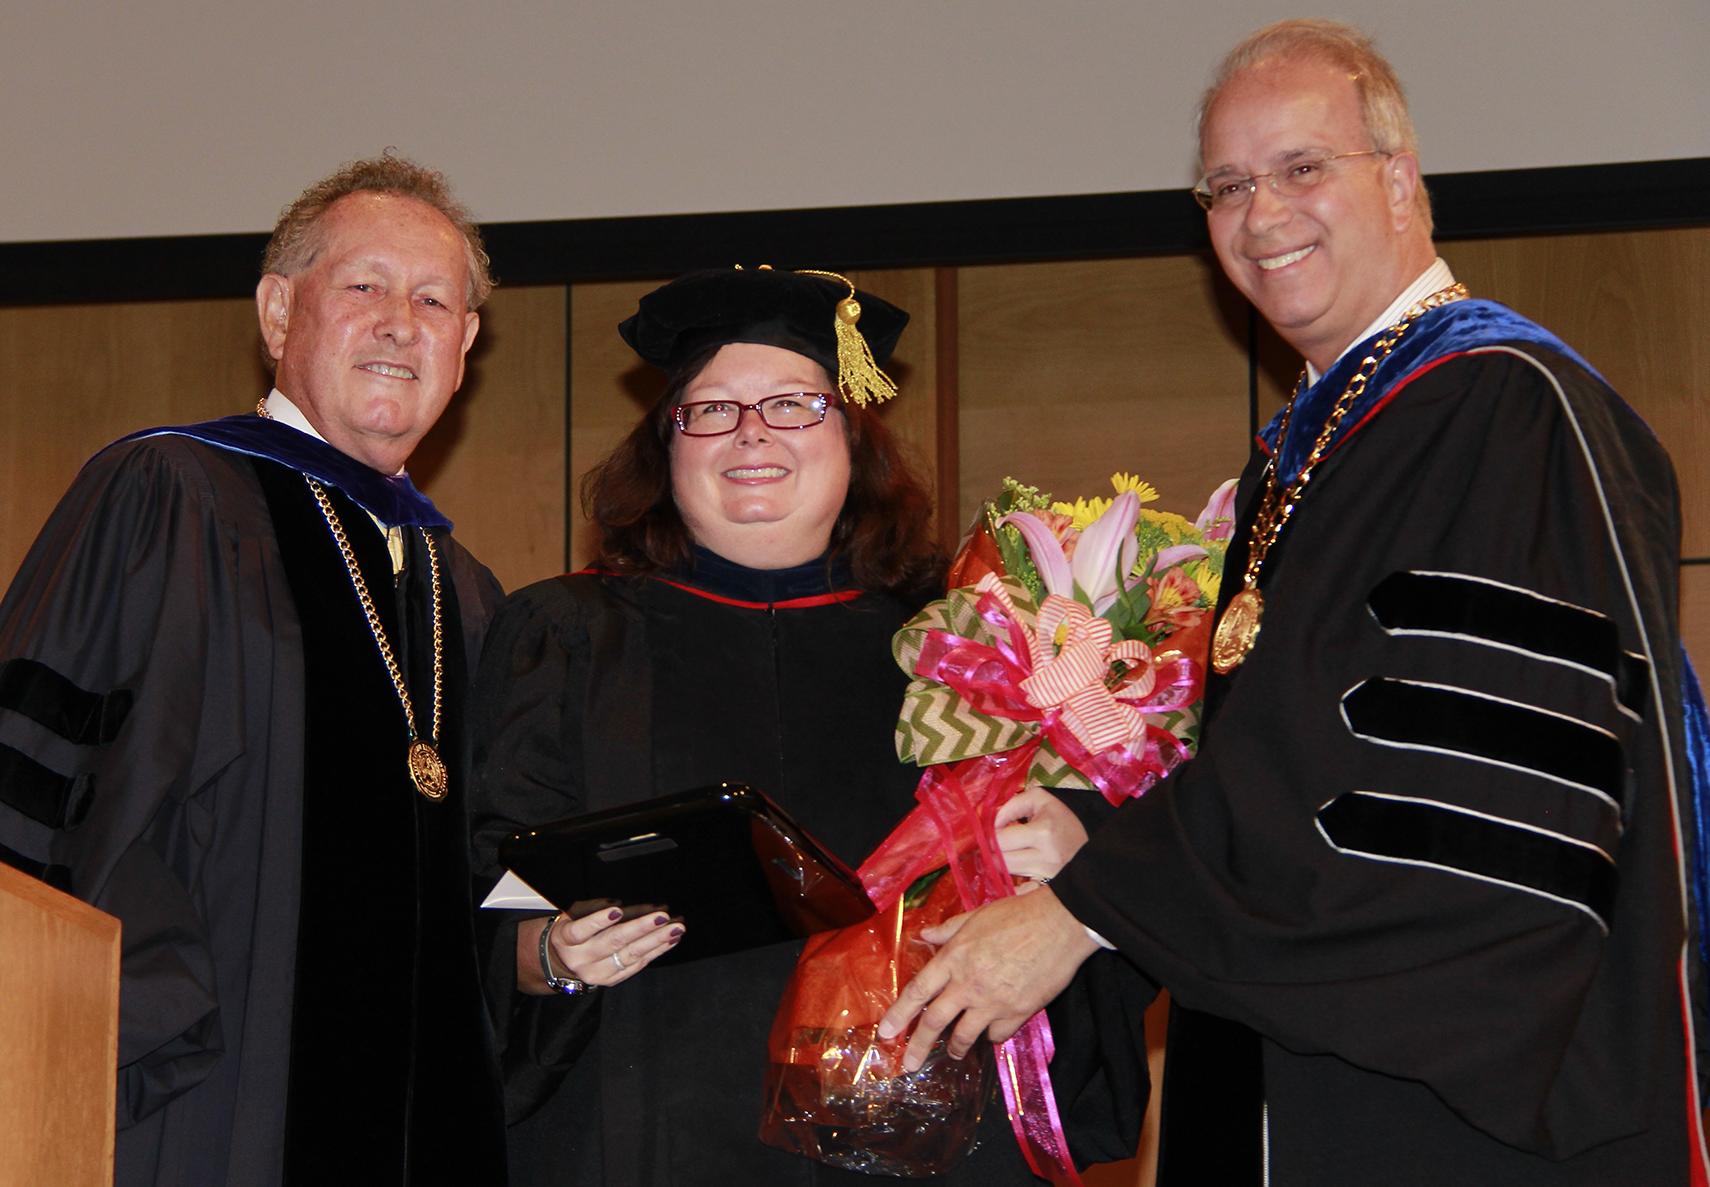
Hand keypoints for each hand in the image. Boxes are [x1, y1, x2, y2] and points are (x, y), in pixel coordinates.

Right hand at [517, 904, 683, 994]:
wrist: (562, 962)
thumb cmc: (572, 930)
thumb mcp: (574, 915)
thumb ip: (594, 908)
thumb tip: (622, 906)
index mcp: (567, 939)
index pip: (581, 930)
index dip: (599, 920)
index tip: (617, 910)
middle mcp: (581, 959)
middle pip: (612, 942)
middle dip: (641, 928)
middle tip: (663, 916)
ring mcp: (597, 973)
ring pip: (629, 956)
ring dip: (656, 941)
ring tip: (675, 928)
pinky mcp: (611, 980)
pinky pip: (636, 965)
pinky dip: (656, 951)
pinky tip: (669, 940)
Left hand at [876, 888, 1098, 1070]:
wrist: (1060, 924)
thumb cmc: (1017, 914)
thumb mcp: (976, 916)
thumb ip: (948, 930)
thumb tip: (924, 935)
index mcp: (954, 958)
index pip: (918, 992)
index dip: (899, 1015)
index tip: (886, 1034)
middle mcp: (968, 984)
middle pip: (935, 1022)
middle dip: (918, 1046)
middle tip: (909, 1065)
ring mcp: (993, 1002)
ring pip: (965, 1036)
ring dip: (957, 1048)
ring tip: (954, 1054)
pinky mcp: (1018, 1012)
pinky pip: (998, 1035)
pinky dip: (993, 1036)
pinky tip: (993, 1034)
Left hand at [994, 786, 1087, 882]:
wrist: (1092, 848)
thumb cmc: (1063, 822)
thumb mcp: (1042, 800)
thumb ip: (1013, 804)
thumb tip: (992, 822)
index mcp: (1043, 832)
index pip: (1000, 839)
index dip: (991, 834)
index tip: (995, 830)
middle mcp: (1045, 858)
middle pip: (1000, 860)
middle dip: (993, 851)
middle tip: (996, 844)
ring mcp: (1047, 878)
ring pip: (1006, 875)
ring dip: (1002, 864)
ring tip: (1010, 853)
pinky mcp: (1046, 890)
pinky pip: (1018, 891)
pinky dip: (1013, 883)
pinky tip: (1017, 872)